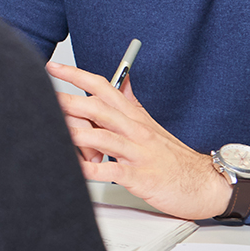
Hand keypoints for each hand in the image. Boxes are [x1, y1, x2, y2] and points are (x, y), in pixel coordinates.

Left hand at [46, 61, 231, 220]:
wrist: (205, 183)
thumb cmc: (172, 156)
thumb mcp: (150, 123)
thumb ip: (131, 102)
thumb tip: (122, 79)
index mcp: (134, 116)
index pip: (104, 87)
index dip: (77, 75)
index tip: (53, 67)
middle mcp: (135, 130)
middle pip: (98, 109)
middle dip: (69, 102)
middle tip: (44, 96)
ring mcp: (138, 153)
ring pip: (104, 137)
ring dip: (77, 134)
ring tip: (54, 130)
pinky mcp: (142, 177)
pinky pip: (114, 172)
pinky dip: (93, 171)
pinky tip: (76, 171)